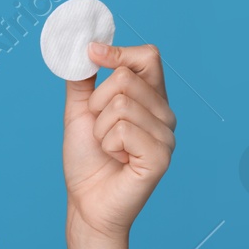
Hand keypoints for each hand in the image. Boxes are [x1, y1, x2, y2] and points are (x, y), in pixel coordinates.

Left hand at [63, 41, 177, 240]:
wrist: (86, 203)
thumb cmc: (88, 159)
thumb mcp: (81, 110)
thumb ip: (85, 78)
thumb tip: (86, 46)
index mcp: (151, 98)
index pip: (148, 56)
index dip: (119, 51)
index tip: (92, 54)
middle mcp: (165, 114)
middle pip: (125, 77)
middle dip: (97, 103)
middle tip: (100, 129)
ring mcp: (166, 135)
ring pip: (120, 104)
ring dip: (100, 128)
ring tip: (109, 148)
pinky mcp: (161, 156)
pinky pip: (123, 129)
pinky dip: (108, 144)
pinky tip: (117, 160)